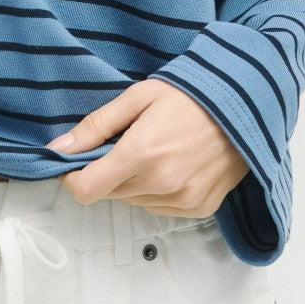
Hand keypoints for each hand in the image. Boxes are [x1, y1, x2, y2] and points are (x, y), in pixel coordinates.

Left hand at [45, 78, 248, 215]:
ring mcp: (182, 200)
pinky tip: (172, 163)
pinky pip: (159, 208)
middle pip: (109, 194)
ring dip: (132, 182)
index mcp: (141, 154)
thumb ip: (97, 125)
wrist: (246, 105)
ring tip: (154, 149)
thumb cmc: (190, 95)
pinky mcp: (199, 208)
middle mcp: (161, 184)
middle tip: (124, 142)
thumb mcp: (138, 97)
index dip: (73, 176)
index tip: (77, 161)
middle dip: (107, 172)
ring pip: (134, 202)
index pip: (86, 190)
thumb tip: (59, 147)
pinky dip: (156, 191)